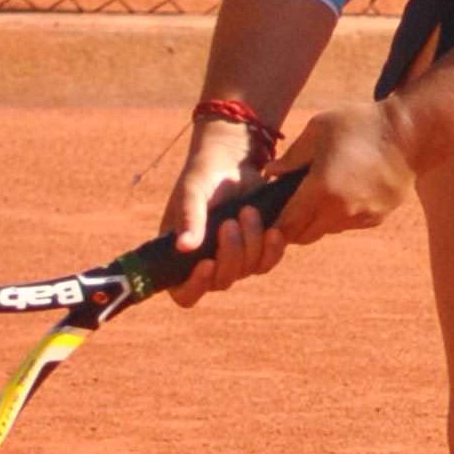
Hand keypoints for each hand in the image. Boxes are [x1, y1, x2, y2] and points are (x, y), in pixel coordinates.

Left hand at [163, 40, 453, 307]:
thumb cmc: (362, 123)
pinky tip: (339, 190)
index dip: (270, 224)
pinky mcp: (376, 218)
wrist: (412, 133)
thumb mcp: (319, 129)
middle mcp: (339, 211)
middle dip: (289, 225)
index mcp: (320, 190)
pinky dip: (337, 214)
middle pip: (302, 235)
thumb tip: (270, 175)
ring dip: (314, 220)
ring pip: (325, 231)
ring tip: (310, 195)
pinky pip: (347, 224)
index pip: (284, 224)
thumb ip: (292, 156)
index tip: (262, 214)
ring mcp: (360, 218)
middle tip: (281, 207)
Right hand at [164, 116, 287, 306]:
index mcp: (181, 257)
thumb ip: (189, 218)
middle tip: (230, 222)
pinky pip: (267, 261)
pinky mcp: (257, 248)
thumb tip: (184, 247)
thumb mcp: (192, 193)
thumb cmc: (203, 176)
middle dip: (230, 253)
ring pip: (247, 270)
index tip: (206, 264)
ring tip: (248, 212)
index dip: (195, 287)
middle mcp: (207, 263)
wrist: (231, 160)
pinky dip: (272, 248)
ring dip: (251, 244)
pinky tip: (273, 230)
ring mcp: (234, 258)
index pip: (184, 293)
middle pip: (221, 281)